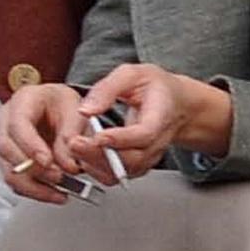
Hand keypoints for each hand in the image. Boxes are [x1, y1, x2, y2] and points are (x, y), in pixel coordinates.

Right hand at [0, 82, 89, 204]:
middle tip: (58, 176)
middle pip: (7, 149)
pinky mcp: (11, 162)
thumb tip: (67, 163)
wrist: (59, 110)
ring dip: (33, 185)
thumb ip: (72, 134)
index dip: (30, 146)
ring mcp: (6, 143)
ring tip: (58, 192)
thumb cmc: (63, 105)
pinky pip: (15, 181)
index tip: (48, 161)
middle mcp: (7, 122)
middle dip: (33, 169)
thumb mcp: (76, 111)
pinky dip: (34, 191)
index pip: (17, 125)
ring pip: (8, 170)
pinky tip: (53, 194)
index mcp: (22, 102)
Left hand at [71, 64, 234, 180]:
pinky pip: (117, 176)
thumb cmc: (154, 87)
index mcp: (160, 117)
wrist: (175, 103)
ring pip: (123, 172)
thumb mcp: (131, 74)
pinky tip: (83, 154)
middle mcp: (157, 142)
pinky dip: (97, 169)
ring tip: (75, 147)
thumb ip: (107, 89)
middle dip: (100, 154)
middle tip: (74, 143)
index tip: (98, 136)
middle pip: (132, 159)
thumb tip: (86, 109)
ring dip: (95, 163)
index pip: (144, 135)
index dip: (121, 138)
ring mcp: (148, 157)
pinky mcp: (137, 165)